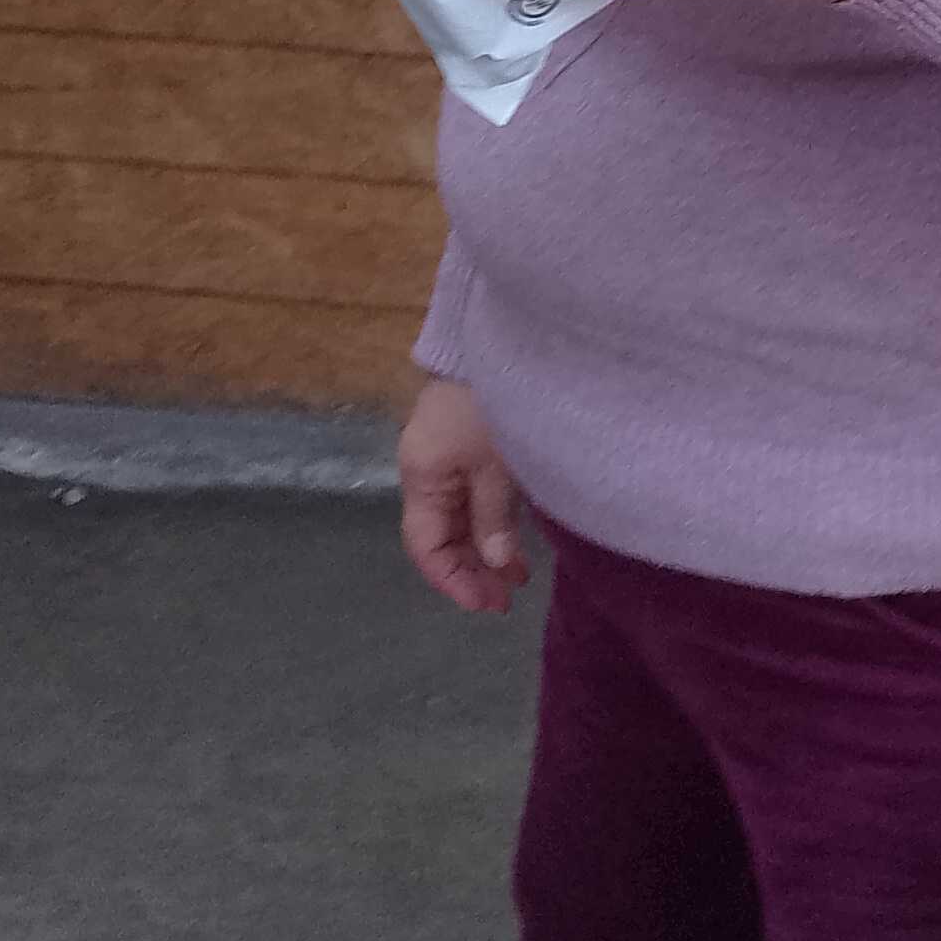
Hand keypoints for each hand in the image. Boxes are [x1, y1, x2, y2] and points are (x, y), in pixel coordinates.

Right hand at [398, 376, 529, 615]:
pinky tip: (516, 538)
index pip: (425, 545)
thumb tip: (495, 562)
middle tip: (508, 598)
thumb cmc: (493, 402)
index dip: (452, 579)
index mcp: (421, 475)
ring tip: (518, 576)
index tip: (486, 604)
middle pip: (441, 534)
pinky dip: (492, 521)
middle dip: (471, 569)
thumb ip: (493, 516)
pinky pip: (472, 495)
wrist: (505, 337)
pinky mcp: (469, 443)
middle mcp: (426, 469)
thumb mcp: (497, 463)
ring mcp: (447, 455)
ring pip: (459, 517)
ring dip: (485, 548)